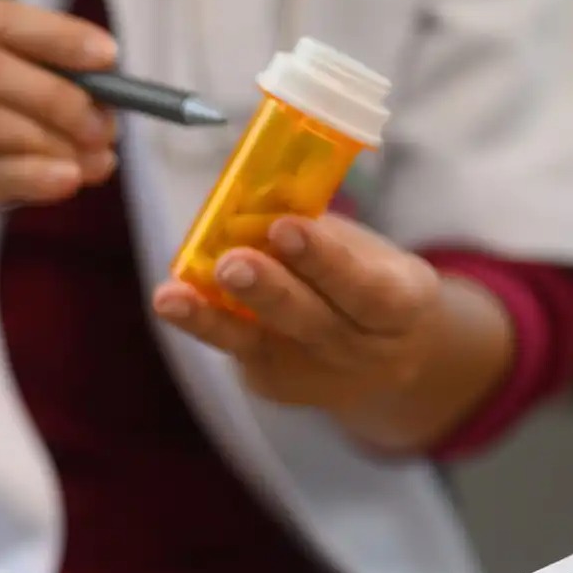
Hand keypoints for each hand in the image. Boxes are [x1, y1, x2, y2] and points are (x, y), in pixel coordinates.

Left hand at [151, 215, 445, 415]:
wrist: (384, 357)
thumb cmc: (366, 279)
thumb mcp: (365, 250)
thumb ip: (319, 228)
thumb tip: (260, 188)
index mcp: (399, 304)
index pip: (364, 286)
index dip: (323, 258)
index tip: (284, 227)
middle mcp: (360, 348)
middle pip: (311, 321)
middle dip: (266, 290)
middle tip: (230, 263)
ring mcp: (314, 374)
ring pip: (260, 345)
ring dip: (213, 319)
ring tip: (173, 298)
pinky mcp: (274, 384)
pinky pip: (238, 350)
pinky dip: (204, 324)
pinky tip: (173, 303)